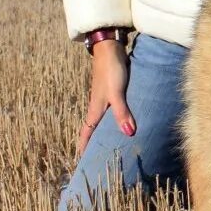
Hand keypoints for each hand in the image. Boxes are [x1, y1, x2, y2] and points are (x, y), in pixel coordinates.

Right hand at [76, 40, 135, 157]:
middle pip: (93, 128)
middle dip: (93, 143)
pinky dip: (115, 119)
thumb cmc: (111, 70)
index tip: (81, 163)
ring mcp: (105, 98)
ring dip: (104, 131)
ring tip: (111, 144)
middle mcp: (97, 105)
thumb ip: (122, 112)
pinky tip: (124, 121)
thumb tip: (129, 134)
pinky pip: (112, 110)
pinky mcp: (113, 90)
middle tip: (97, 158)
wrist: (110, 48)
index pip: (86, 133)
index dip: (83, 148)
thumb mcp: (116, 93)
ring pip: (102, 119)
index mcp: (95, 109)